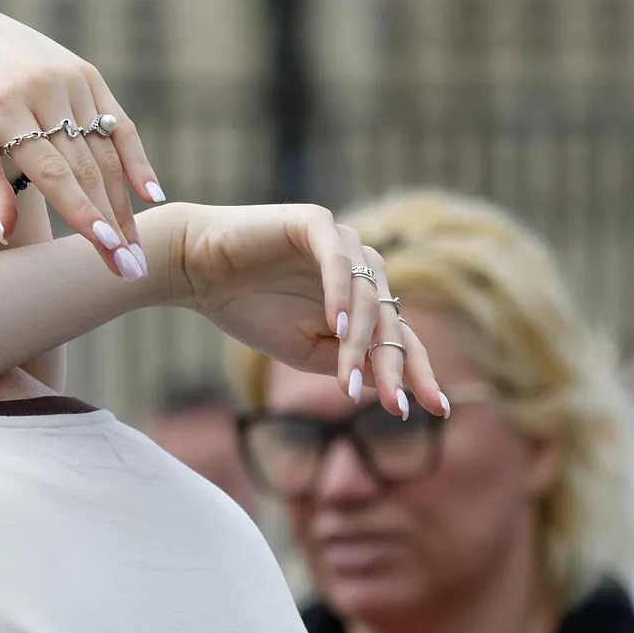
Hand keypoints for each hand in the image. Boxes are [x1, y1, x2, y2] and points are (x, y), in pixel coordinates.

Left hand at [0, 11, 162, 277]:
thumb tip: (5, 234)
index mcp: (4, 109)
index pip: (53, 172)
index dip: (82, 212)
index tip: (105, 248)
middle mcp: (42, 90)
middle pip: (86, 168)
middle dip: (111, 221)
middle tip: (129, 267)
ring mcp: (69, 79)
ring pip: (105, 151)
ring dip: (125, 202)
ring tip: (135, 247)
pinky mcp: (86, 73)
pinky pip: (117, 121)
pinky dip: (136, 158)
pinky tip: (151, 194)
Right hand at [138, 201, 445, 416]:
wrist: (195, 268)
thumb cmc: (246, 307)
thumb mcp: (302, 350)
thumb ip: (345, 362)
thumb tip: (390, 385)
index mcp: (360, 299)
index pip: (400, 336)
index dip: (418, 372)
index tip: (438, 410)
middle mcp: (361, 268)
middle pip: (391, 320)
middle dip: (392, 366)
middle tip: (394, 404)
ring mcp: (342, 242)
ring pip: (368, 295)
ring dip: (361, 340)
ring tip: (347, 380)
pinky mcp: (315, 222)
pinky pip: (338, 261)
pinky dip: (339, 293)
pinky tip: (336, 326)